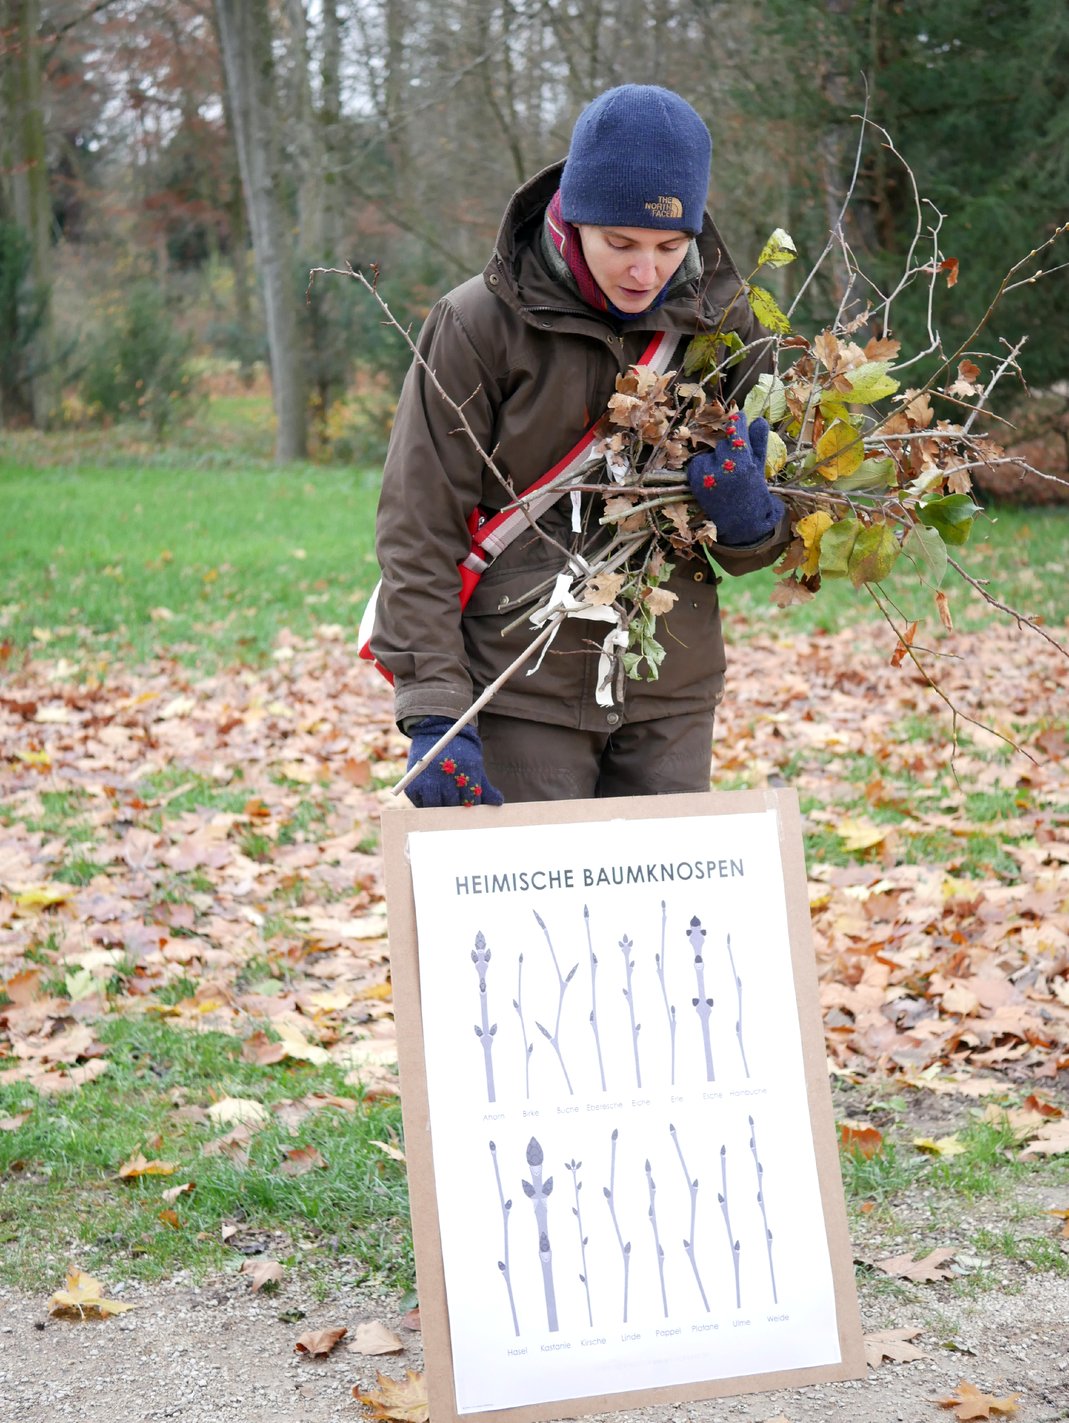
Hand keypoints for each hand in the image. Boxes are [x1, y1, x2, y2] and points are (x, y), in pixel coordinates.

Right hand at [405, 717, 504, 807]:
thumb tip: (498, 802)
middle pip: (452, 804)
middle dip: (455, 807)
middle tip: (456, 806)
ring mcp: (428, 778)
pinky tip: (430, 799)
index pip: (470, 799)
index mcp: (467, 770)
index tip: (468, 804)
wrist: (437, 731)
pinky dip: (424, 803)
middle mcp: (446, 775)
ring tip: (443, 803)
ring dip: (439, 807)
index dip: (470, 804)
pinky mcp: (413, 782)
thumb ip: (485, 787)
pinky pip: (419, 802)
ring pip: (435, 805)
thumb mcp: (475, 765)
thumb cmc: (460, 751)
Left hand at [686, 411, 784, 545]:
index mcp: (744, 462)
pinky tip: (712, 478)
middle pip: (722, 442)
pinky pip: (697, 464)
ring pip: (709, 452)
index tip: (738, 416)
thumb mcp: (759, 467)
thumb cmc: (753, 492)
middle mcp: (725, 467)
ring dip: (714, 458)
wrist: (742, 522)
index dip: (737, 422)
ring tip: (724, 473)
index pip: (736, 432)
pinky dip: (702, 467)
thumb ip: (759, 443)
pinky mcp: (696, 483)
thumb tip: (760, 420)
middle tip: (733, 461)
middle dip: (727, 447)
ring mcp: (708, 476)